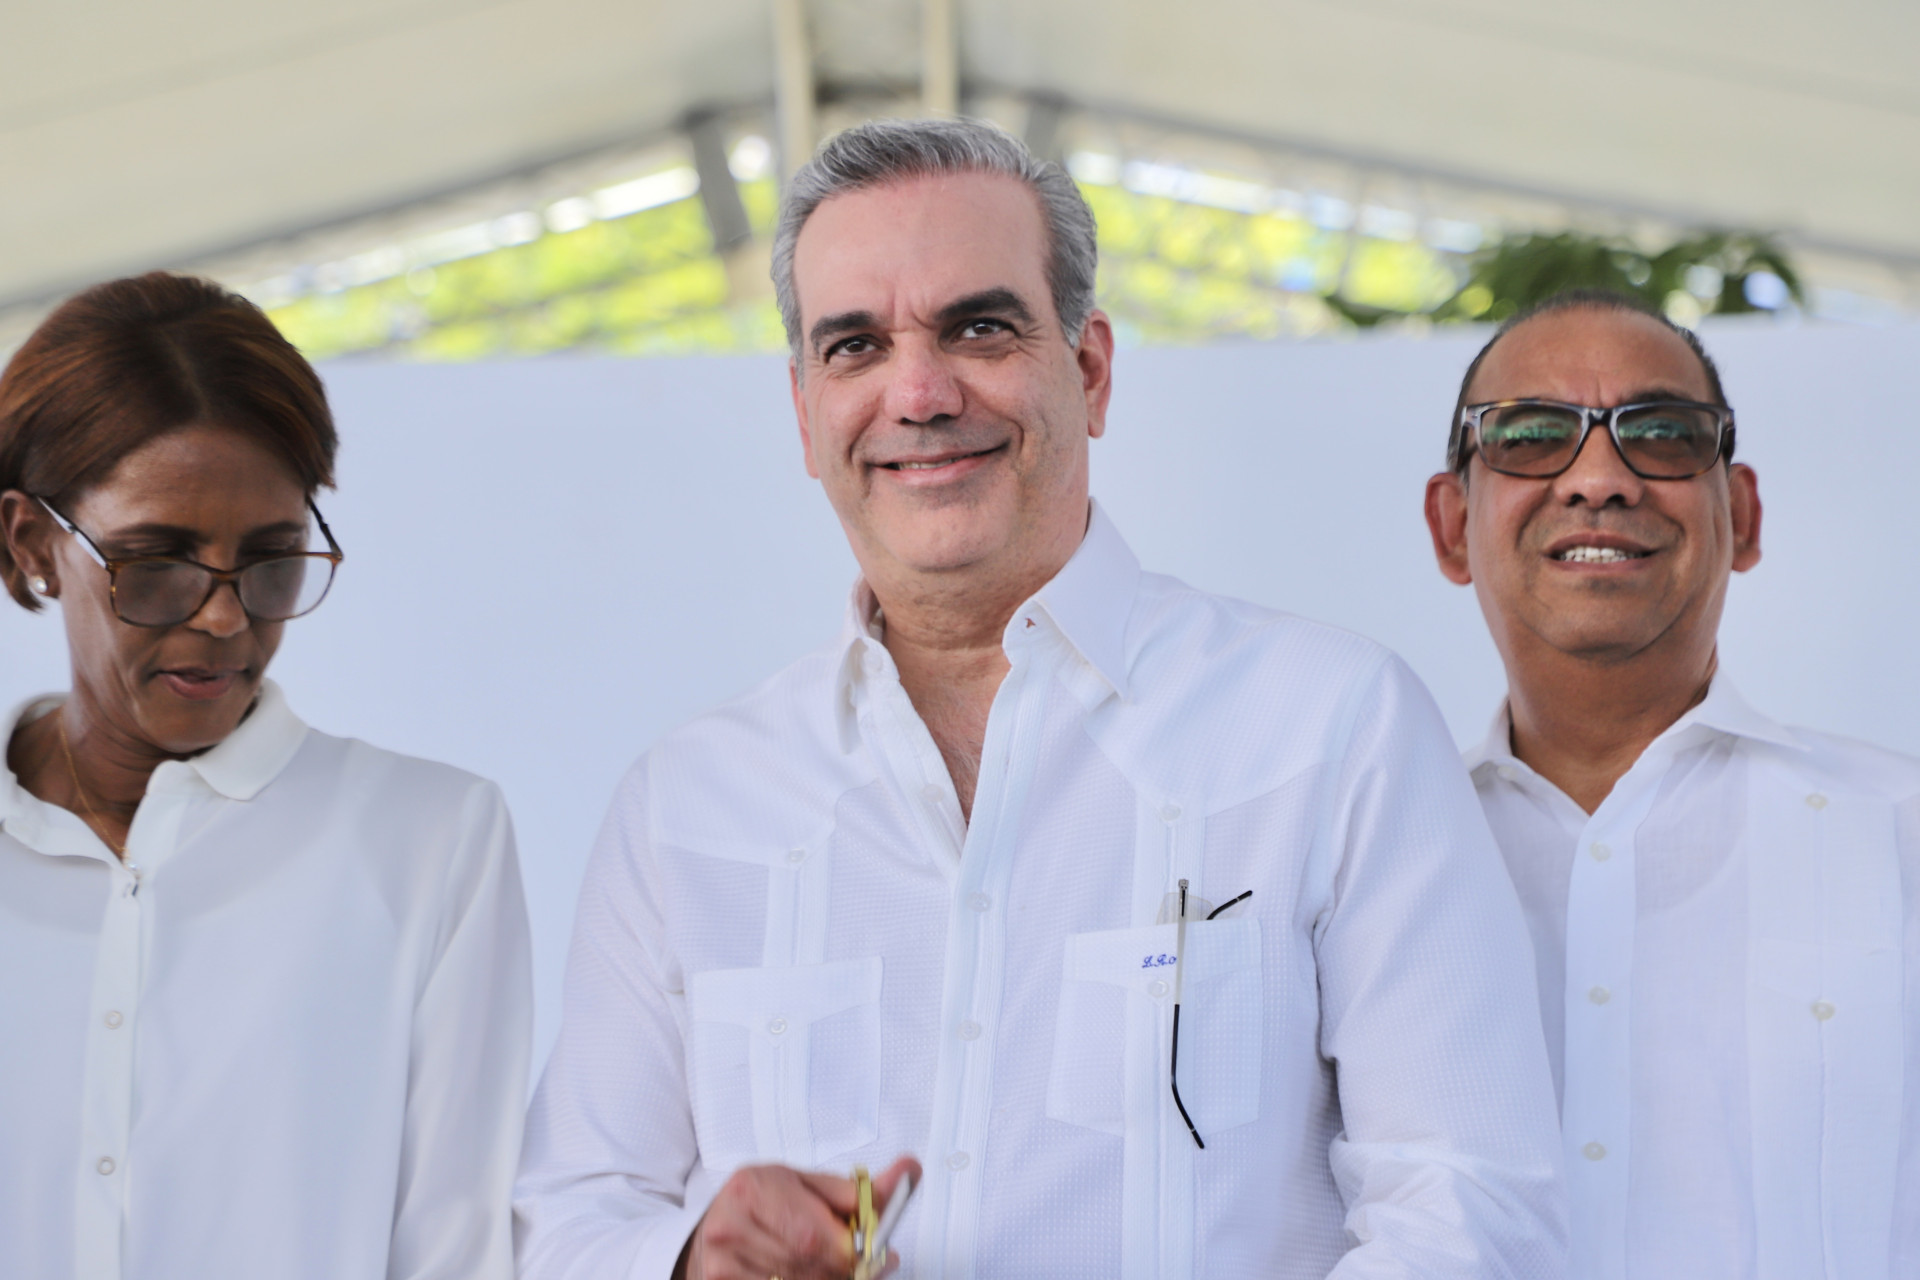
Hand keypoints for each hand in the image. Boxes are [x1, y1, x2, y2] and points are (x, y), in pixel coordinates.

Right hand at [680, 1156, 919, 1279]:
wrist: (718, 1223)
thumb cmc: (767, 1201)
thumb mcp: (807, 1185)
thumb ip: (857, 1189)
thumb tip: (907, 1171)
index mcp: (755, 1187)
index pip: (811, 1234)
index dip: (848, 1250)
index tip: (871, 1252)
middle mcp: (731, 1225)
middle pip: (804, 1265)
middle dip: (841, 1269)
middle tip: (858, 1264)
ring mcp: (722, 1261)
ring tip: (831, 1267)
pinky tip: (810, 1274)